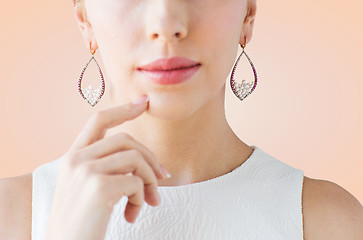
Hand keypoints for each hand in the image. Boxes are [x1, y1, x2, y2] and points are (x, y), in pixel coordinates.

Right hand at [44, 96, 169, 239]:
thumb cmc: (80, 222)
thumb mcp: (86, 188)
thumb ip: (105, 168)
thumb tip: (143, 160)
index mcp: (72, 157)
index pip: (98, 121)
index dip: (122, 110)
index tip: (142, 103)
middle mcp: (76, 160)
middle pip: (126, 139)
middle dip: (150, 157)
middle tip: (163, 176)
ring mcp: (86, 172)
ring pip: (135, 159)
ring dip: (150, 181)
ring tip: (148, 202)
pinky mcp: (99, 188)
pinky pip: (136, 182)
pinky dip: (142, 198)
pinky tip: (133, 215)